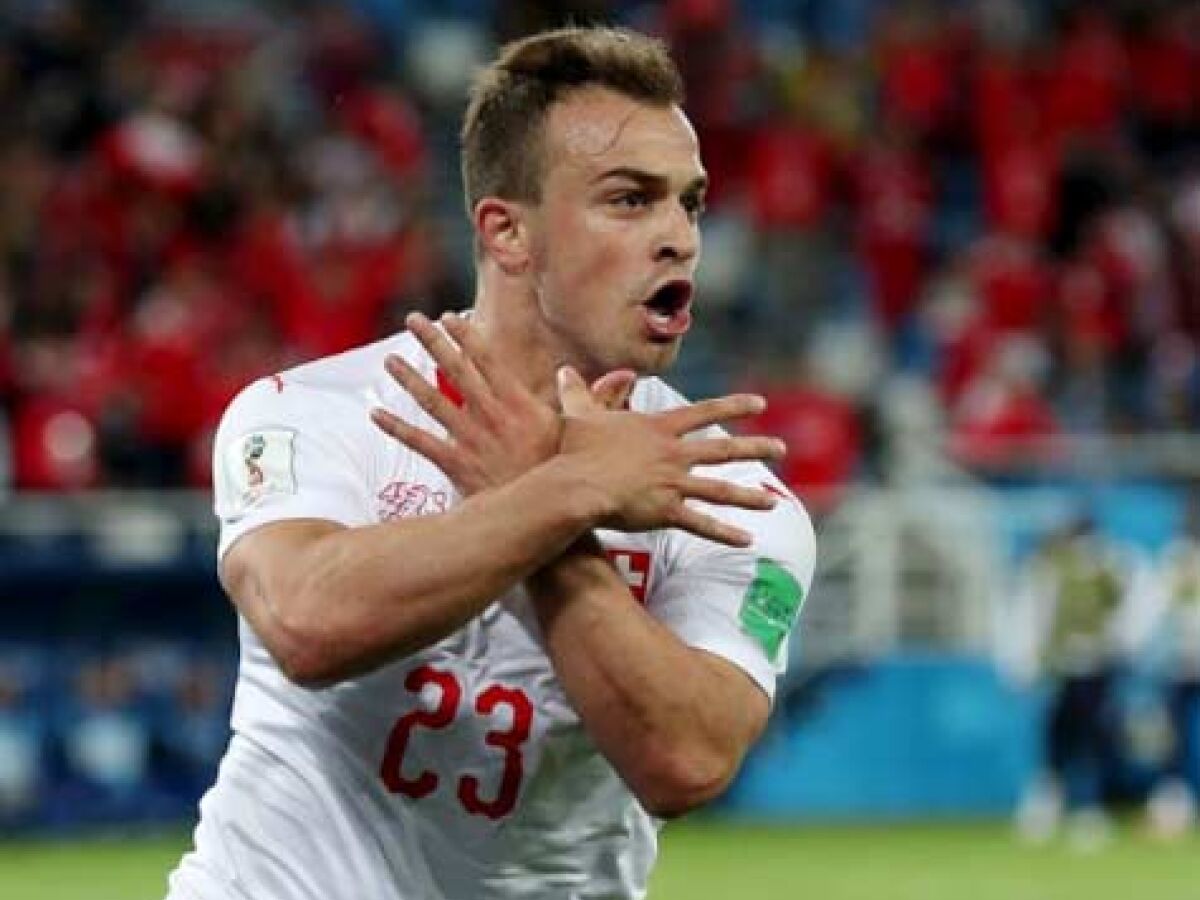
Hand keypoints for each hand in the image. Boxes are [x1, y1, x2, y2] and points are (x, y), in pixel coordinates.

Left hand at [370, 312, 637, 494]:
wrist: (552, 516)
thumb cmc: (569, 475)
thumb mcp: (584, 433)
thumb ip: (590, 400)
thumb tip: (611, 375)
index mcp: (520, 403)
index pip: (488, 360)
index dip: (467, 336)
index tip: (449, 316)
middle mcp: (492, 416)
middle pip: (456, 370)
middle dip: (433, 342)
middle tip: (413, 320)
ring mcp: (473, 440)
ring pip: (433, 401)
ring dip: (409, 379)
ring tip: (390, 359)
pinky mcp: (457, 466)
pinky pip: (422, 443)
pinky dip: (397, 428)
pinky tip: (376, 414)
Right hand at [556, 366, 785, 546]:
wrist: (576, 484)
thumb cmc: (575, 450)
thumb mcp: (578, 415)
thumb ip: (578, 392)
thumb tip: (563, 370)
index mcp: (658, 429)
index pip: (704, 412)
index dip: (733, 407)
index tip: (760, 404)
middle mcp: (673, 454)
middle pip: (723, 449)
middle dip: (755, 448)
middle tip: (782, 448)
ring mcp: (673, 483)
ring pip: (720, 489)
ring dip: (749, 495)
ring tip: (773, 502)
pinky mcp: (666, 512)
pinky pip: (701, 524)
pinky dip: (724, 534)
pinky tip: (747, 541)